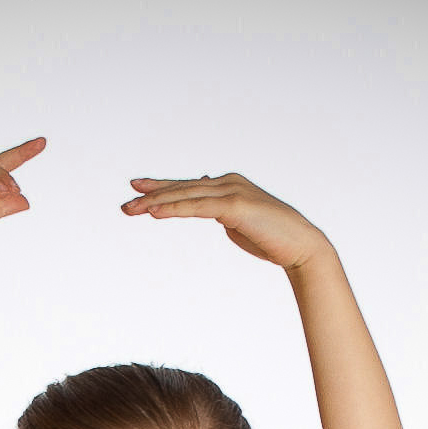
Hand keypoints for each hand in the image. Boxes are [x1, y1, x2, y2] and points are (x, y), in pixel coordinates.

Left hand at [120, 172, 328, 268]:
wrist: (300, 246)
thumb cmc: (272, 239)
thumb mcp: (239, 223)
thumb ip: (220, 211)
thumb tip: (205, 204)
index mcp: (227, 186)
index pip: (188, 186)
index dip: (162, 187)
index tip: (138, 188)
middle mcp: (227, 182)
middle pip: (182, 187)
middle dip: (152, 195)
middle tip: (126, 202)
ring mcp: (231, 190)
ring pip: (185, 194)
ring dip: (156, 202)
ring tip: (132, 209)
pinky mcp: (235, 205)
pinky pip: (197, 207)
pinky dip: (175, 208)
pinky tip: (155, 212)